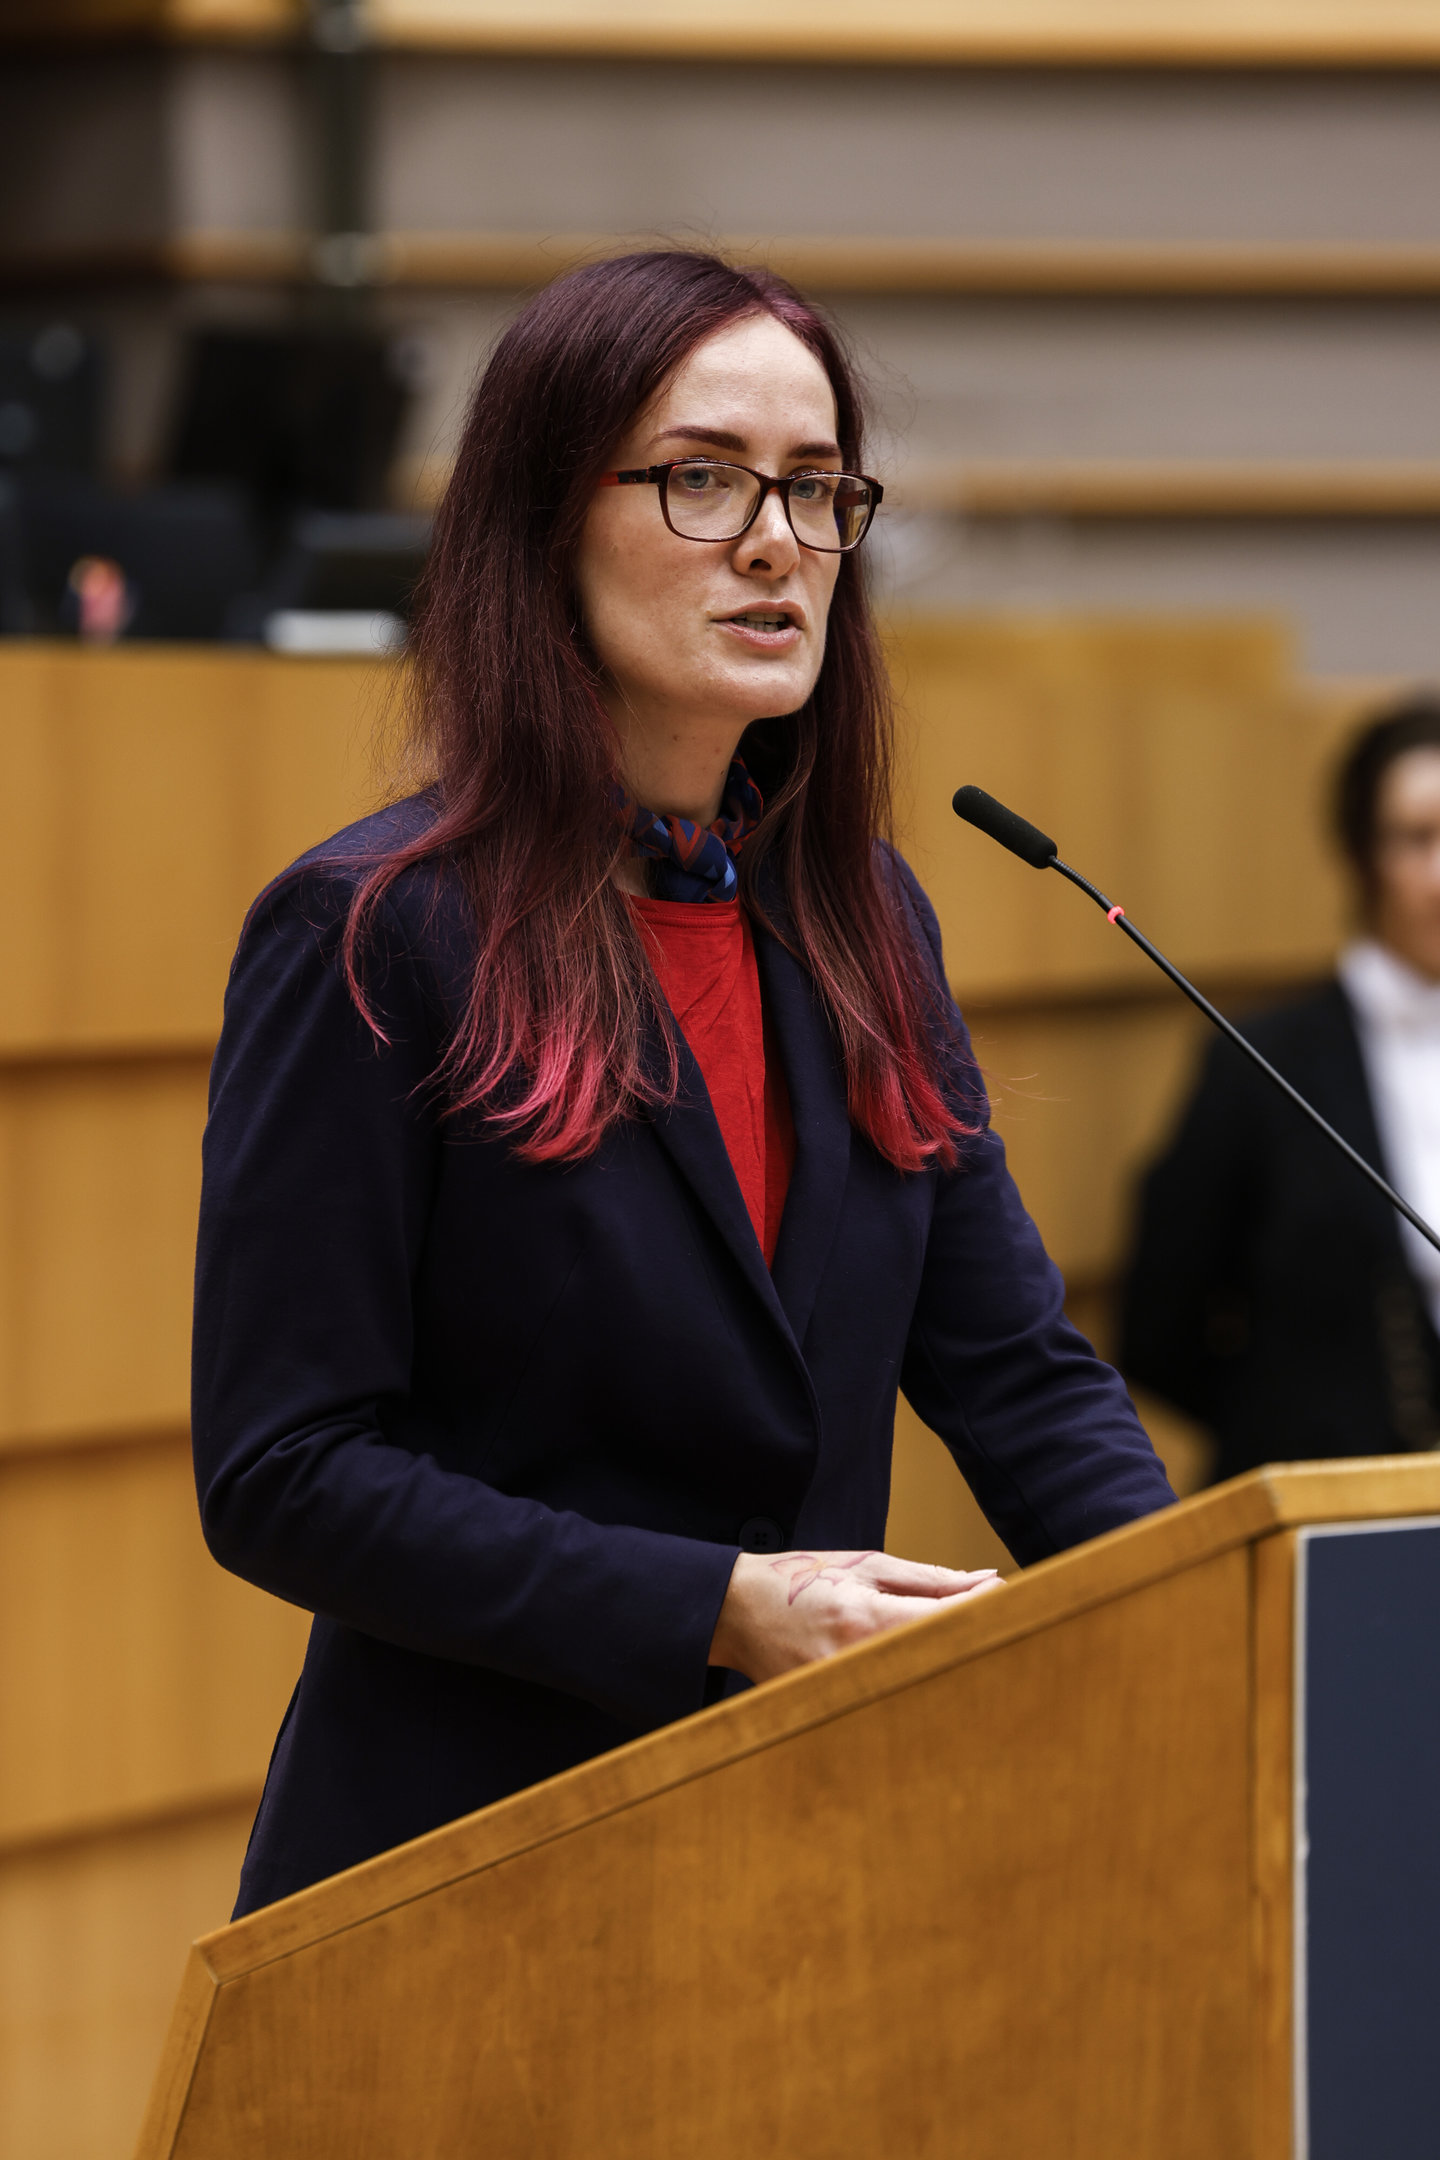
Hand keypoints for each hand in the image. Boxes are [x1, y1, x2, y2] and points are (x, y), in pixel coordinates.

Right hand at [708, 1548, 1001, 1684]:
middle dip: (977, 1654)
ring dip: (950, 1679)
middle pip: (939, 1665)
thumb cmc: (803, 1580)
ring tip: (980, 1675)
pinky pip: (888, 1709)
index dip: (987, 1615)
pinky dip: (915, 1699)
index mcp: (866, 1615)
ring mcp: (840, 1693)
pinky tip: (933, 1694)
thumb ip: (930, 1581)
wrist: (737, 1611)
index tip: (1017, 1608)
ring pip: (918, 1692)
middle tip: (1016, 1650)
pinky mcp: (831, 1712)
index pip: (945, 1622)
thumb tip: (990, 1583)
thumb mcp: (866, 1566)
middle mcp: (855, 1659)